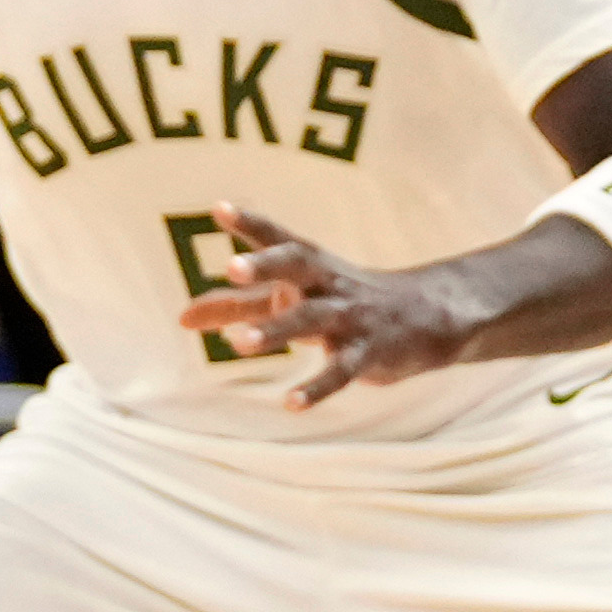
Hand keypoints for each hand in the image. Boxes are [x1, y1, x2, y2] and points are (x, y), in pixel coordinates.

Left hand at [171, 205, 482, 404]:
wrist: (430, 316)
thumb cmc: (344, 301)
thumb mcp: (294, 296)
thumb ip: (237, 306)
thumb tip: (181, 317)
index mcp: (311, 265)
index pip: (279, 239)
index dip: (250, 223)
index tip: (218, 208)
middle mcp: (328, 284)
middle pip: (297, 267)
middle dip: (266, 266)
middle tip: (233, 268)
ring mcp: (349, 318)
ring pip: (311, 320)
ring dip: (276, 330)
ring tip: (236, 344)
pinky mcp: (367, 354)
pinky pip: (340, 371)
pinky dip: (316, 388)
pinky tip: (290, 403)